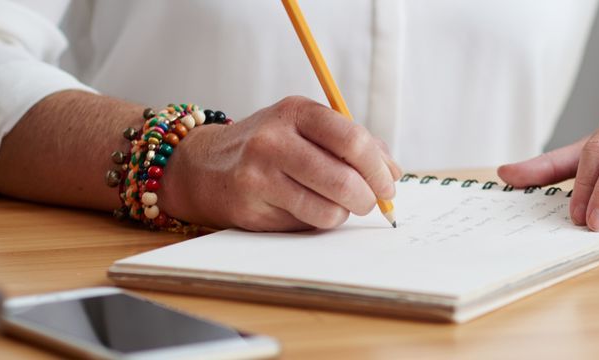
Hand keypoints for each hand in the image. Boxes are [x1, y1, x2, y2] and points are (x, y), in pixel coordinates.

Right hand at [158, 96, 398, 230]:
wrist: (205, 167)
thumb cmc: (270, 148)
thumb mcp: (306, 128)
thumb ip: (351, 144)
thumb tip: (393, 172)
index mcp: (296, 112)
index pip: (352, 140)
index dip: (378, 168)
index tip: (389, 184)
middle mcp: (274, 140)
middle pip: (344, 178)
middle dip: (368, 197)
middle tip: (370, 202)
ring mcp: (259, 175)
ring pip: (328, 208)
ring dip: (344, 213)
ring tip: (337, 204)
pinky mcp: (251, 207)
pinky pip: (306, 224)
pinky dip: (319, 222)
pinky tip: (308, 209)